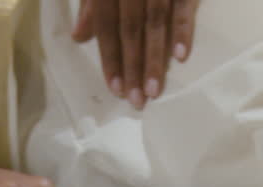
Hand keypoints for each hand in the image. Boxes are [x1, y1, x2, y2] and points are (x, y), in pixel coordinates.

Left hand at [71, 0, 198, 107]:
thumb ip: (91, 1)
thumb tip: (78, 36)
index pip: (107, 24)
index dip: (110, 57)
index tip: (116, 89)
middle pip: (131, 28)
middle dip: (133, 66)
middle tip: (136, 101)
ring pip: (155, 21)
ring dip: (155, 58)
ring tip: (155, 91)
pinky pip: (184, 4)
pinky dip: (183, 29)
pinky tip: (181, 56)